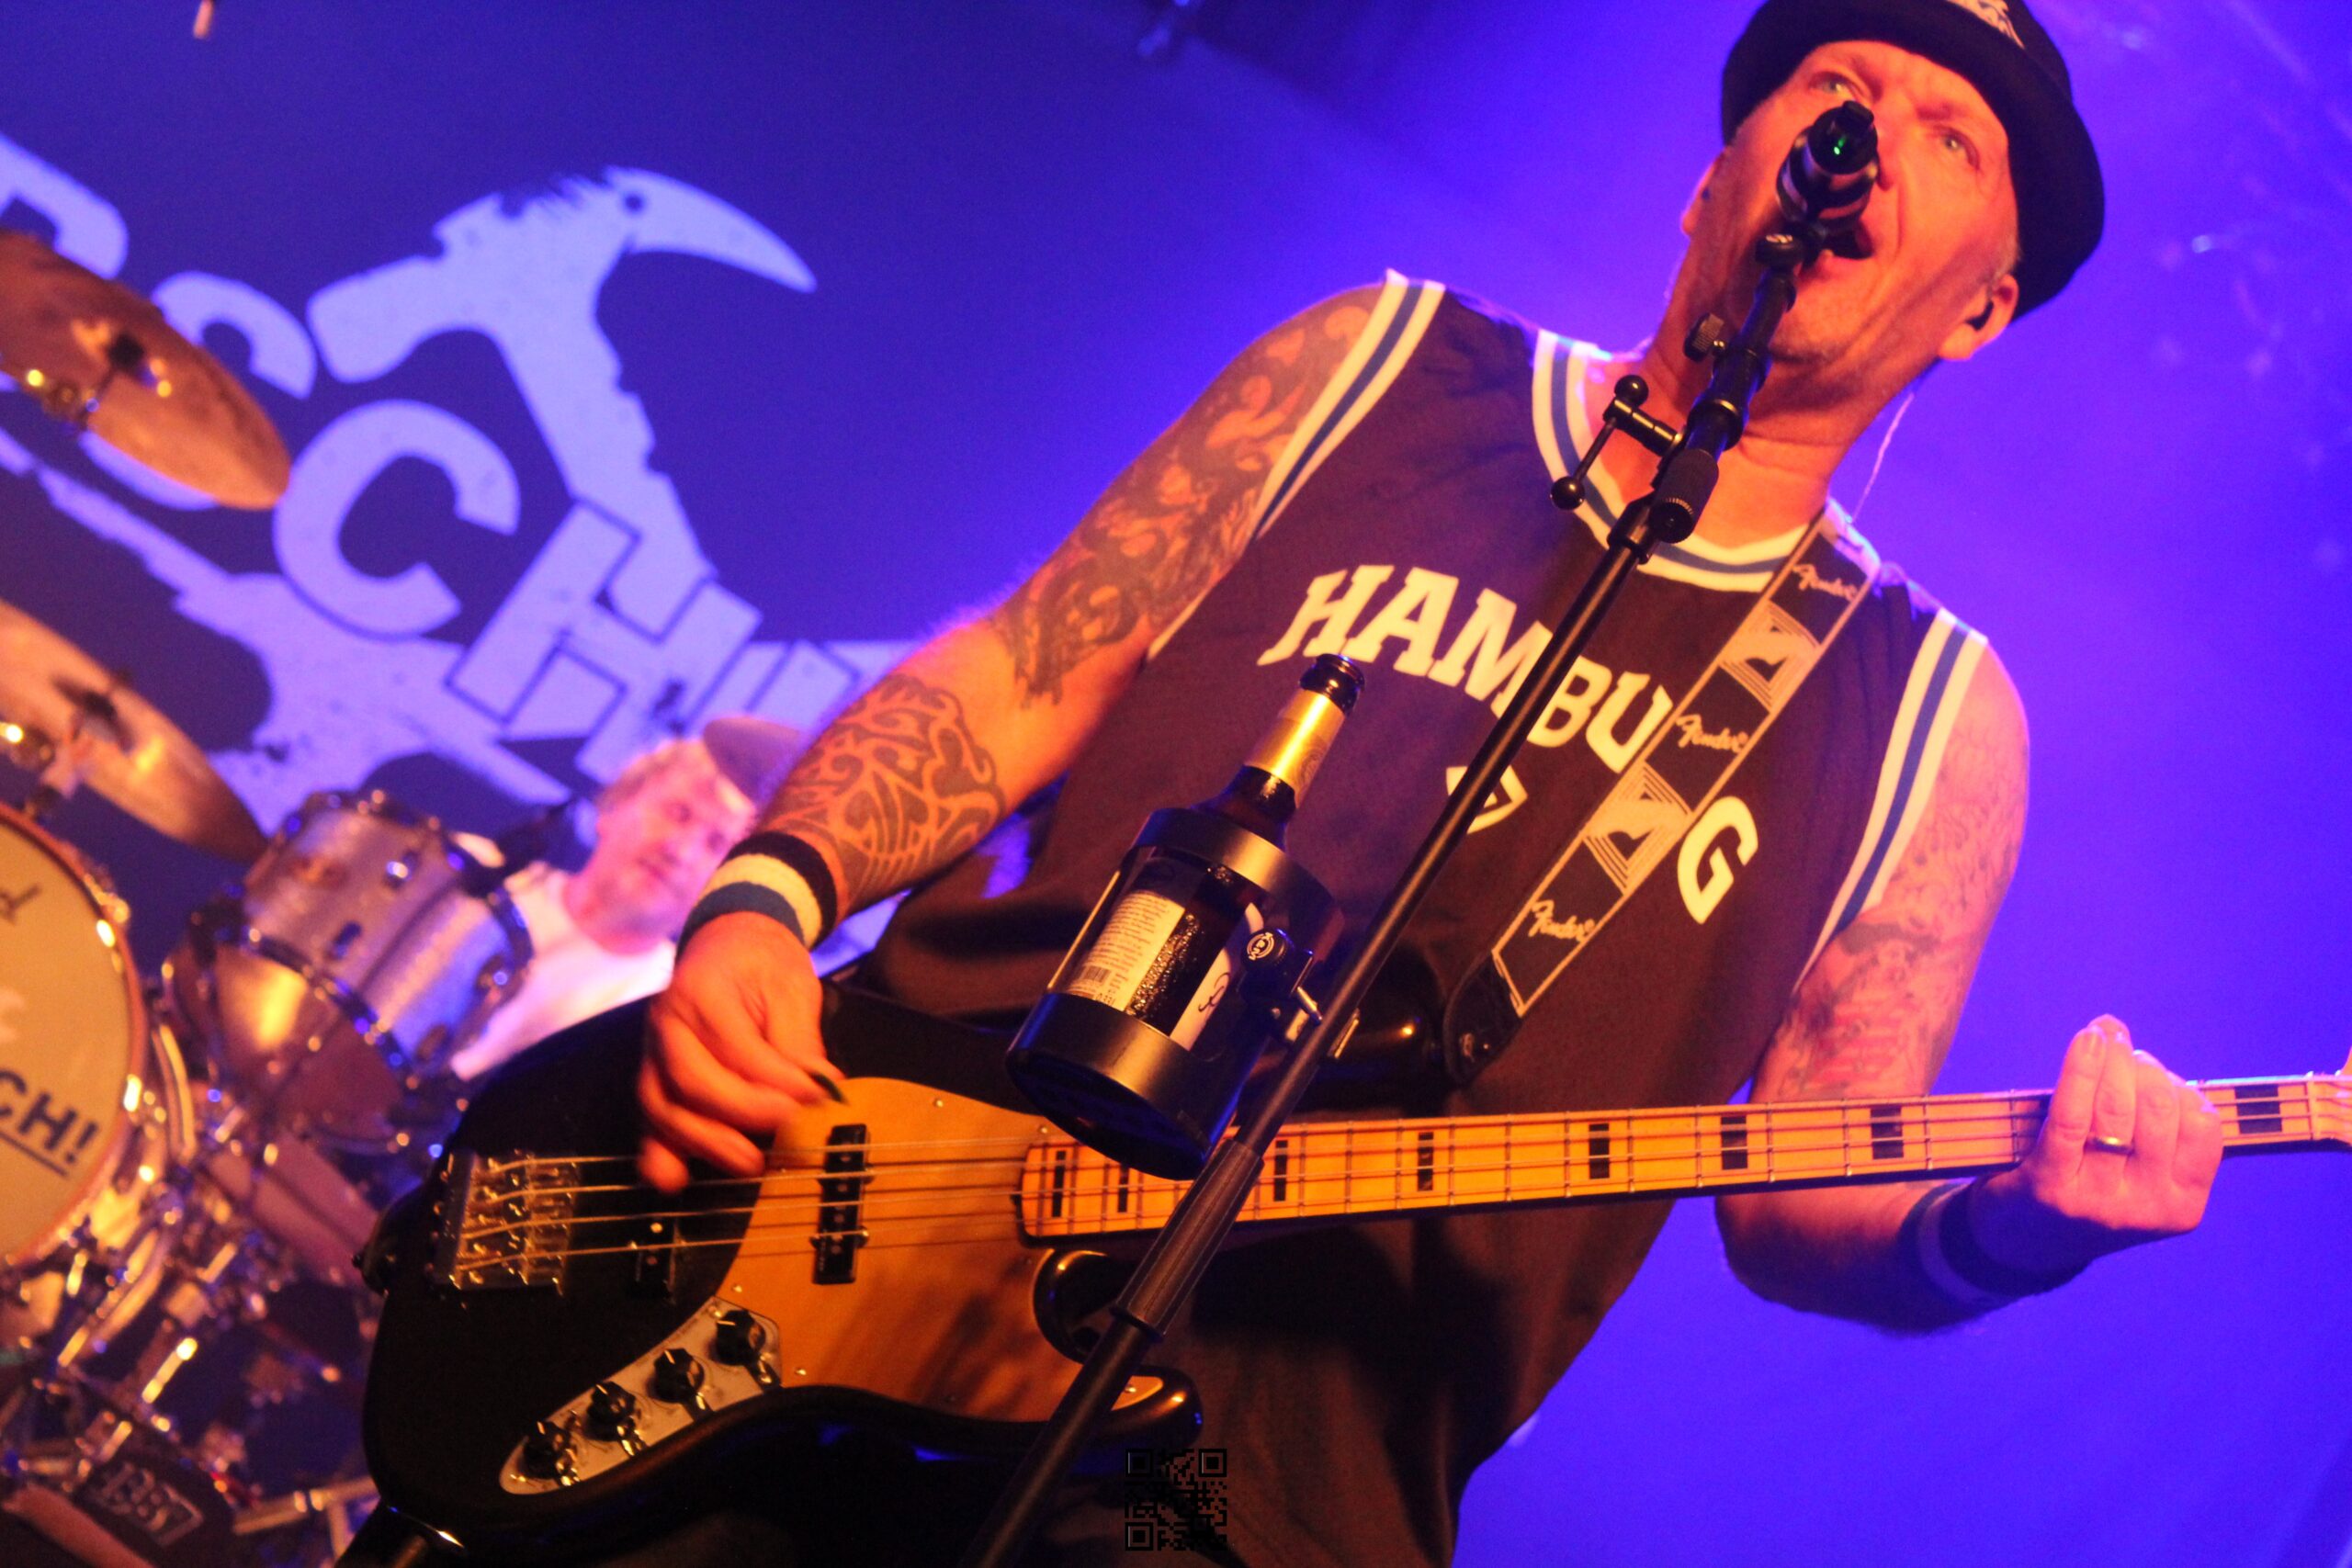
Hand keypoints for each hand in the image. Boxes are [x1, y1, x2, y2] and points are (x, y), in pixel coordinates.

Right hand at [638, 912, 839, 1191]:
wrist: (728, 944)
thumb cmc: (763, 965)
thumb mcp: (791, 988)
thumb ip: (799, 1041)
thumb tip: (818, 1091)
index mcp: (700, 991)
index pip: (736, 1048)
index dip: (778, 1081)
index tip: (817, 1098)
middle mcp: (664, 1024)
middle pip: (690, 1083)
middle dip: (743, 1115)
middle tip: (789, 1130)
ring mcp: (651, 1054)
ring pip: (663, 1108)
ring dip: (706, 1144)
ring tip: (753, 1164)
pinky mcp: (653, 1079)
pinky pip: (647, 1121)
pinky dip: (658, 1154)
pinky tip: (676, 1180)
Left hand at [1968, 1015, 2222, 1276]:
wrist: (2022, 1243)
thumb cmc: (2087, 1187)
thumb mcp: (2138, 1173)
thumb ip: (2153, 1122)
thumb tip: (2125, 1036)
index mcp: (2183, 1206)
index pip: (2202, 1127)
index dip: (2180, 1085)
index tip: (2154, 1071)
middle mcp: (2147, 1209)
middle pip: (2158, 1110)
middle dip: (2141, 1066)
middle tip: (2119, 1050)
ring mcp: (2098, 1202)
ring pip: (2116, 1109)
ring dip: (2111, 1060)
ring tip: (2100, 1040)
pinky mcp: (2051, 1188)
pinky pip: (2072, 1117)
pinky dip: (2080, 1070)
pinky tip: (2086, 1041)